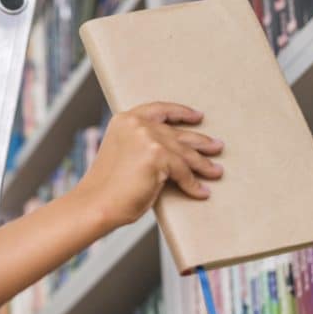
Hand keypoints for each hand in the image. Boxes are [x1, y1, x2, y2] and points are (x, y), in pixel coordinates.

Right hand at [73, 102, 223, 228]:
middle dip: (201, 142)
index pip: (160, 110)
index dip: (181, 112)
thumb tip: (175, 152)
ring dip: (204, 164)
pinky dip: (193, 184)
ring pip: (186, 152)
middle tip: (216, 147)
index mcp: (125, 120)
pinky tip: (200, 191)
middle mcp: (137, 124)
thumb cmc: (107, 187)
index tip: (197, 117)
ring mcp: (148, 138)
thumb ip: (142, 145)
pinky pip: (184, 172)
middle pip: (178, 133)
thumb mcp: (123, 154)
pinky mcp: (159, 156)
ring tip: (216, 171)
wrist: (96, 203)